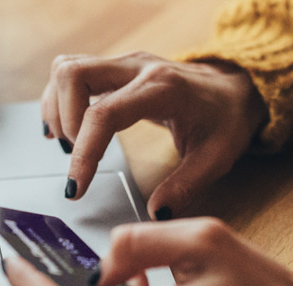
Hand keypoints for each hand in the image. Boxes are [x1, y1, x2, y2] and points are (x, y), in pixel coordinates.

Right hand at [41, 52, 267, 217]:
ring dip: (57, 108)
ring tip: (71, 143)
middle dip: (64, 121)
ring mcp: (123, 64)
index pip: (104, 114)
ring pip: (66, 69)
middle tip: (77, 155)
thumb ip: (185, 187)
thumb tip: (155, 213)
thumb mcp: (216, 158)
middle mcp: (137, 68)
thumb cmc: (225, 119)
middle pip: (73, 75)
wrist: (235, 88)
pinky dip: (58, 100)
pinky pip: (70, 72)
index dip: (84, 152)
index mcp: (162, 89)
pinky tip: (66, 128)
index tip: (76, 187)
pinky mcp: (113, 68)